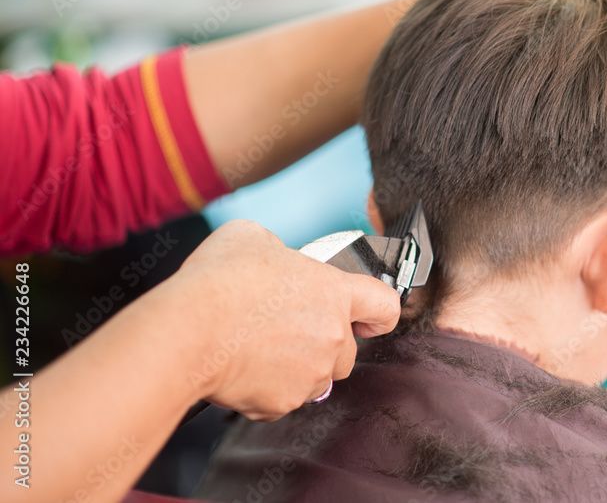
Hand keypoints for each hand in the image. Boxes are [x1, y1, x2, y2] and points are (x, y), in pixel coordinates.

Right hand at [159, 219, 400, 420]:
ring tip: (258, 346)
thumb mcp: (253, 237)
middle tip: (286, 329)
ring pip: (315, 377)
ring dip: (297, 366)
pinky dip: (265, 388)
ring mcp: (310, 375)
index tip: (368, 318)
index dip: (378, 313)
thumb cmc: (218, 282)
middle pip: (346, 349)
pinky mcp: (281, 403)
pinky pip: (282, 399)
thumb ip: (280, 251)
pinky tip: (241, 366)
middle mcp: (332, 337)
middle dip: (323, 342)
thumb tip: (274, 260)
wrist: (186, 331)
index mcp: (334, 293)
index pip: (385, 306)